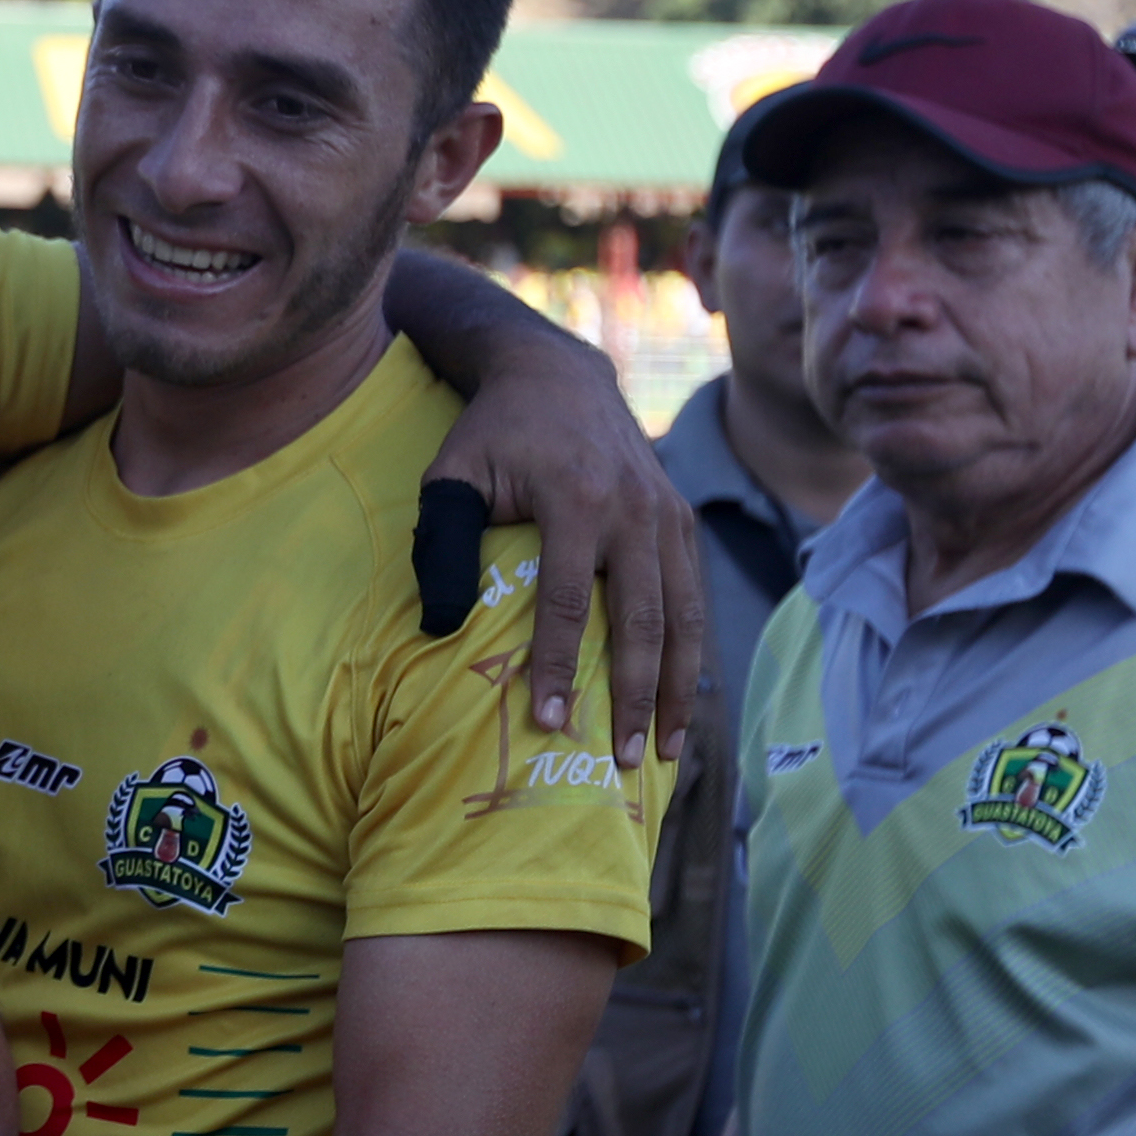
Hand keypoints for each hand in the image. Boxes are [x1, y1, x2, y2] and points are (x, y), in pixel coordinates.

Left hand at [429, 326, 708, 764]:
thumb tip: (441, 626)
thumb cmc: (494, 434)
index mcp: (577, 500)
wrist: (557, 375)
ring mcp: (668, 516)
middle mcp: (635, 511)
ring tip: (665, 751)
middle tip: (620, 761)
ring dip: (678, 689)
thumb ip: (442, 545)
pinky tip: (681, 702)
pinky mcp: (683, 522)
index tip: (549, 723)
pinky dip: (692, 655)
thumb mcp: (452, 475)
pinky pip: (695, 599)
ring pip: (683, 618)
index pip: (569, 602)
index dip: (558, 666)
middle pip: (642, 622)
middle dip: (633, 697)